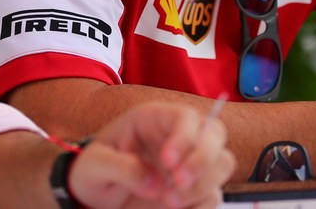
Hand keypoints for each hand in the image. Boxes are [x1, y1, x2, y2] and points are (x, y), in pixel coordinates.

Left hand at [68, 101, 234, 208]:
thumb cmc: (94, 169)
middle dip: (202, 160)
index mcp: (154, 119)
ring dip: (203, 185)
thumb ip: (121, 167)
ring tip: (169, 202)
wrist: (95, 194)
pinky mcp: (194, 189)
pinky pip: (214, 195)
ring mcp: (189, 162)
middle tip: (176, 185)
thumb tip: (154, 183)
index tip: (167, 163)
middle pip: (215, 134)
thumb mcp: (95, 164)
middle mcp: (178, 137)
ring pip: (222, 164)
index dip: (185, 137)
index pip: (185, 116)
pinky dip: (201, 205)